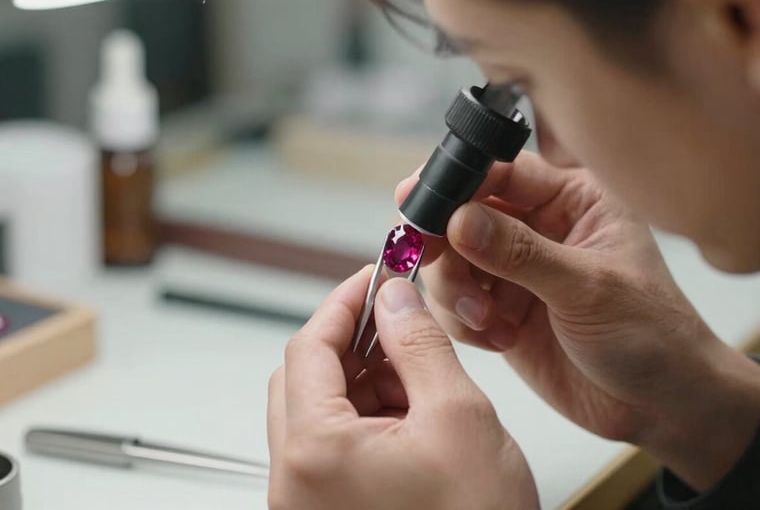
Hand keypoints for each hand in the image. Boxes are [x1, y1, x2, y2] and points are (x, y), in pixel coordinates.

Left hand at [267, 268, 539, 509]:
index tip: (374, 276)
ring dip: (365, 380)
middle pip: (305, 377)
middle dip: (355, 341)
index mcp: (315, 452)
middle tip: (399, 321)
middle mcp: (296, 481)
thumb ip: (420, 345)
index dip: (344, 301)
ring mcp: (309, 501)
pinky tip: (413, 414)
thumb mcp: (459, 418)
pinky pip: (334, 445)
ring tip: (418, 376)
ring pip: (321, 410)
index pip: (307, 346)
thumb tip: (397, 300)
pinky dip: (369, 418)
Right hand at [396, 151, 759, 490]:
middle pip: (462, 214)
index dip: (457, 181)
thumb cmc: (651, 335)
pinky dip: (463, 322)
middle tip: (442, 270)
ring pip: (451, 260)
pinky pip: (454, 303)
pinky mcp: (499, 310)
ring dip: (456, 291)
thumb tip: (459, 220)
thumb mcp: (589, 288)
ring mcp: (514, 271)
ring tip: (487, 321)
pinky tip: (499, 339)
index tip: (418, 201)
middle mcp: (538, 228)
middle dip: (446, 245)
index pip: (503, 172)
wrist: (658, 406)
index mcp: (572, 201)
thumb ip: (521, 253)